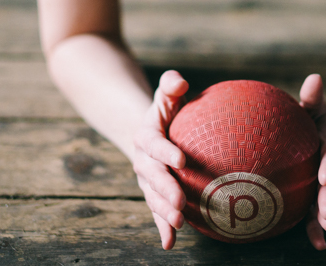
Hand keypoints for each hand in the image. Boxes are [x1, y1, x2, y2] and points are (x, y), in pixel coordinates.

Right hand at [133, 70, 188, 249]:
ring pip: (152, 197)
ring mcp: (146, 180)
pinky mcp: (153, 194)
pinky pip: (156, 212)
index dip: (165, 152)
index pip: (154, 143)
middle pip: (152, 176)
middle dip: (165, 190)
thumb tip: (180, 80)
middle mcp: (142, 160)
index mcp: (145, 136)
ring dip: (163, 212)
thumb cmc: (167, 110)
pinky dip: (161, 227)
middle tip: (180, 201)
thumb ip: (171, 85)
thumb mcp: (167, 95)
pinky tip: (171, 244)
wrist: (152, 132)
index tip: (182, 160)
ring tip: (180, 223)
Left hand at [299, 74, 325, 249]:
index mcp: (325, 149)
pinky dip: (315, 229)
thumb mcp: (314, 109)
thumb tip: (314, 77)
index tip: (325, 173)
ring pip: (325, 203)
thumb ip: (313, 98)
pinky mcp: (315, 197)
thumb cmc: (313, 123)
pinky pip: (314, 214)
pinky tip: (318, 246)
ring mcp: (324, 186)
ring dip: (325, 217)